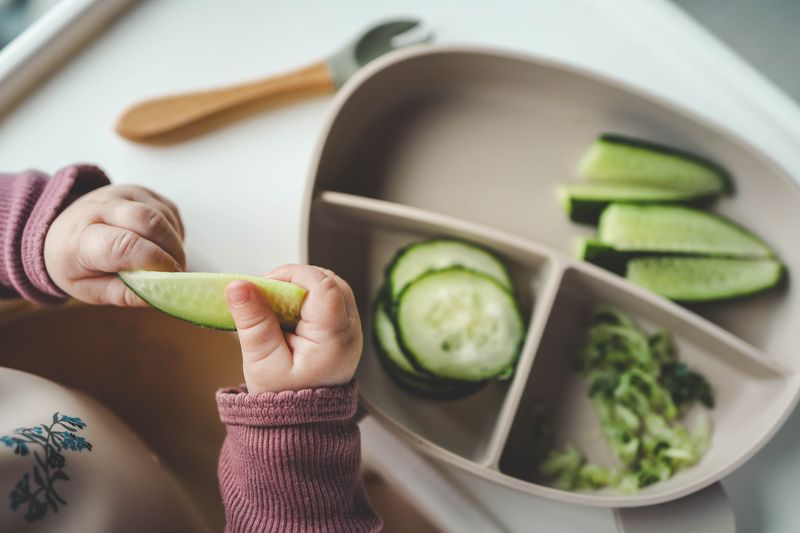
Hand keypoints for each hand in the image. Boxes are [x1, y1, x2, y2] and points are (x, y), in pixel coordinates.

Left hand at [44, 184, 185, 305]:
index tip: (170, 278)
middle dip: (171, 250)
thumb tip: (159, 295)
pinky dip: (174, 231)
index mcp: (82, 237)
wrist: (63, 231)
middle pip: (149, 221)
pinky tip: (163, 245)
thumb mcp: (90, 290)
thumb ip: (123, 293)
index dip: (154, 261)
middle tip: (176, 273)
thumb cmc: (77, 264)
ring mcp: (123, 195)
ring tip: (167, 261)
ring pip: (163, 215)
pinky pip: (169, 210)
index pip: (124, 244)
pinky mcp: (141, 191)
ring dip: (174, 242)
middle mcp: (101, 207)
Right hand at [225, 264, 361, 392]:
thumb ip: (253, 321)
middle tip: (266, 296)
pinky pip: (330, 299)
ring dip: (302, 288)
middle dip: (296, 280)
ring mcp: (351, 329)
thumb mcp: (261, 360)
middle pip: (330, 282)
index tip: (265, 286)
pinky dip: (308, 297)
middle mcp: (351, 330)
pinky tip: (287, 314)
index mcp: (335, 338)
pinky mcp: (344, 329)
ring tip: (275, 306)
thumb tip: (238, 285)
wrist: (300, 422)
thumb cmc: (281, 396)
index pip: (324, 286)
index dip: (293, 275)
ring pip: (331, 287)